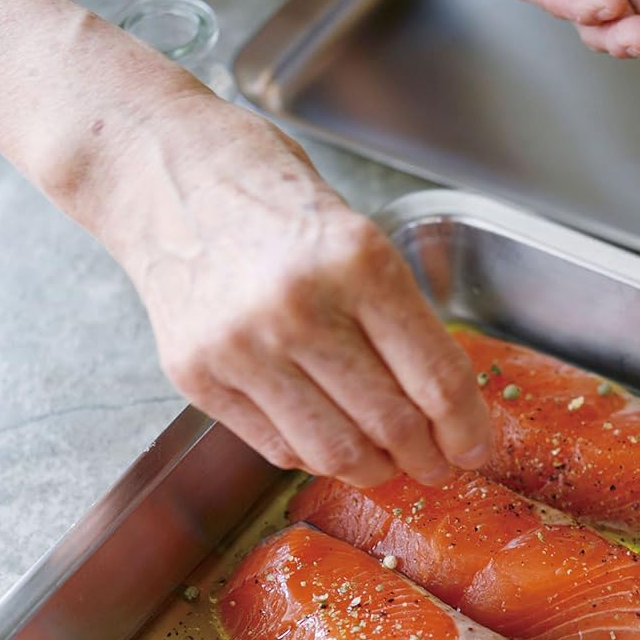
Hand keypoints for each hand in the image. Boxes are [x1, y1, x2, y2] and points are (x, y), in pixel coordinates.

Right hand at [102, 95, 489, 487]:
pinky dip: (316, 457)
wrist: (165, 170)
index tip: (474, 449)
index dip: (466, 430)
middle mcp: (298, 308)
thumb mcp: (361, 236)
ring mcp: (240, 346)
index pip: (436, 379)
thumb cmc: (274, 196)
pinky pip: (277, 447)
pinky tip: (330, 440)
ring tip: (386, 462)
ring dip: (374, 470)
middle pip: (391, 425)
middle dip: (427, 458)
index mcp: (359, 264)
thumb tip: (442, 405)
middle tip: (436, 463)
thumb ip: (399, 318)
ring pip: (334, 452)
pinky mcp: (194, 375)